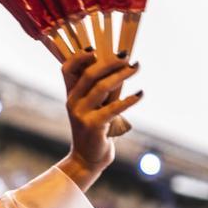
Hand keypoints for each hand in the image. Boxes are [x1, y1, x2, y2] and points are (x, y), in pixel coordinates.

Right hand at [59, 51, 140, 189]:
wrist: (87, 158)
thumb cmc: (96, 129)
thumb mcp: (97, 106)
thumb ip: (104, 89)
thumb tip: (123, 66)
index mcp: (71, 95)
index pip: (67, 69)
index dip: (79, 56)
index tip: (96, 49)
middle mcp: (72, 102)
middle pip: (89, 74)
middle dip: (110, 62)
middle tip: (127, 56)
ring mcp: (81, 114)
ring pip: (101, 88)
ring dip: (121, 75)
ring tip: (136, 68)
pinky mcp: (93, 126)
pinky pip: (113, 108)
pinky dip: (129, 100)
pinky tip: (140, 94)